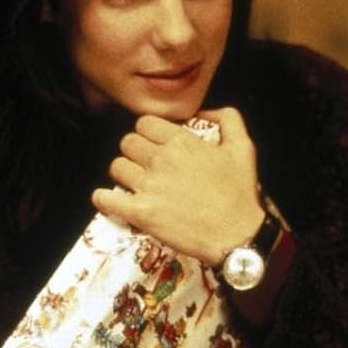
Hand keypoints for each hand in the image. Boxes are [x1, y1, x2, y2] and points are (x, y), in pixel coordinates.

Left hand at [91, 107, 265, 264]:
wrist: (238, 235)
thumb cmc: (240, 194)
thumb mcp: (243, 147)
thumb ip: (228, 119)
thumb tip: (206, 111)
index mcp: (182, 142)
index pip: (144, 123)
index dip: (147, 131)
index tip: (153, 142)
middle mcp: (161, 159)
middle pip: (127, 142)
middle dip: (134, 151)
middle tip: (144, 163)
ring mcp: (148, 186)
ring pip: (116, 167)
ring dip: (123, 173)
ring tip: (133, 182)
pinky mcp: (141, 212)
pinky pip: (106, 199)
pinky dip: (103, 199)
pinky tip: (110, 200)